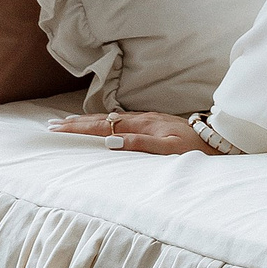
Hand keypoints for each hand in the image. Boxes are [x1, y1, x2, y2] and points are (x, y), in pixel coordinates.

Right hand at [47, 110, 213, 155]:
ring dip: (87, 121)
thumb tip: (111, 141)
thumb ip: (140, 144)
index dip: (78, 128)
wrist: (215, 138)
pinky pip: (119, 120)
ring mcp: (145, 119)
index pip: (101, 126)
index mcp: (140, 125)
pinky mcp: (151, 122)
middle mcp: (140, 119)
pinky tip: (99, 124)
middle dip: (75, 122)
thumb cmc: (193, 147)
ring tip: (67, 122)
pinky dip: (103, 121)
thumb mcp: (167, 149)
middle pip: (101, 119)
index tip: (57, 128)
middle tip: (51, 125)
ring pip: (109, 118)